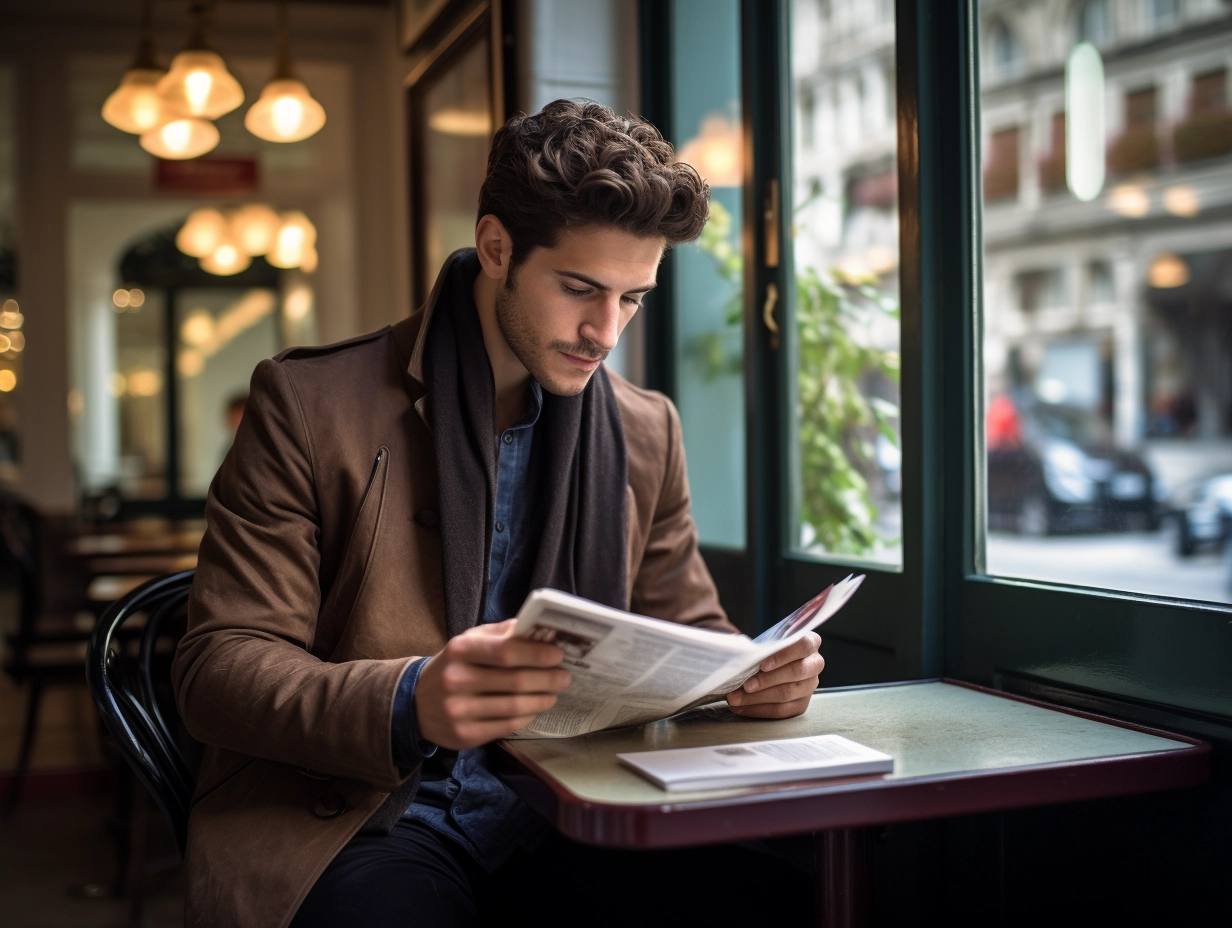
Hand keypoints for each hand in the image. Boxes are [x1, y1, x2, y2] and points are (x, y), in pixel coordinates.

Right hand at [414, 619, 570, 749]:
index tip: (558, 655)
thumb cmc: (453, 665)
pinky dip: (526, 717)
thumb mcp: (469, 641)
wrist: (415, 703)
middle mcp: (456, 680)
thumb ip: (502, 633)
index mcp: (460, 650)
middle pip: (515, 682)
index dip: (536, 654)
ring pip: (514, 707)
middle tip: (564, 677)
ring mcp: (458, 710)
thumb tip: (538, 629)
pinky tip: (534, 709)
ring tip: (553, 694)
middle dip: (547, 679)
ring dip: (541, 700)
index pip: (505, 651)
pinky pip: (506, 726)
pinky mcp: (463, 735)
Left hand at [726, 632, 823, 718]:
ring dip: (759, 698)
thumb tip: (738, 653)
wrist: (770, 663)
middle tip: (746, 685)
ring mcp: (810, 685)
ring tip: (736, 698)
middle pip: (797, 672)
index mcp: (810, 642)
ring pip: (788, 694)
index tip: (762, 665)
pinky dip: (759, 710)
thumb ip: (760, 647)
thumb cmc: (768, 650)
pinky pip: (782, 711)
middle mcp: (815, 664)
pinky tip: (742, 707)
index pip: (803, 646)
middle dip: (768, 680)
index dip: (783, 656)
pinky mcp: (802, 704)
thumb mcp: (766, 643)